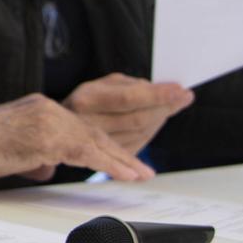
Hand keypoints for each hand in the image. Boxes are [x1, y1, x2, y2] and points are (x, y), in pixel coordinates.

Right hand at [0, 94, 157, 183]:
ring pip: (95, 140)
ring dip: (121, 160)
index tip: (119, 159)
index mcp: (38, 107)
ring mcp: (48, 119)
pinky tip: (125, 174)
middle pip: (92, 131)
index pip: (79, 126)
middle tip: (140, 169)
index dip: (102, 145)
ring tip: (140, 175)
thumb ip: (34, 154)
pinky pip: (87, 152)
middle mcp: (47, 107)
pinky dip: (110, 165)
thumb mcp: (11, 148)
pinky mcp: (47, 136)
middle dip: (119, 152)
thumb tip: (48, 167)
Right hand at [64, 73, 192, 155]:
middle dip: (165, 107)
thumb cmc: (87, 102)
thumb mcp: (101, 85)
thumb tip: (162, 89)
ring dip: (161, 120)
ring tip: (172, 106)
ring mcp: (96, 144)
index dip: (156, 96)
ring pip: (140, 134)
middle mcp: (89, 123)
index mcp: (87, 100)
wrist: (58, 127)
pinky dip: (151, 133)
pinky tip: (157, 122)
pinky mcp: (106, 157)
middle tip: (184, 97)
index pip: (127, 98)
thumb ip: (129, 85)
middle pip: (137, 119)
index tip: (179, 90)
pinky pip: (137, 147)